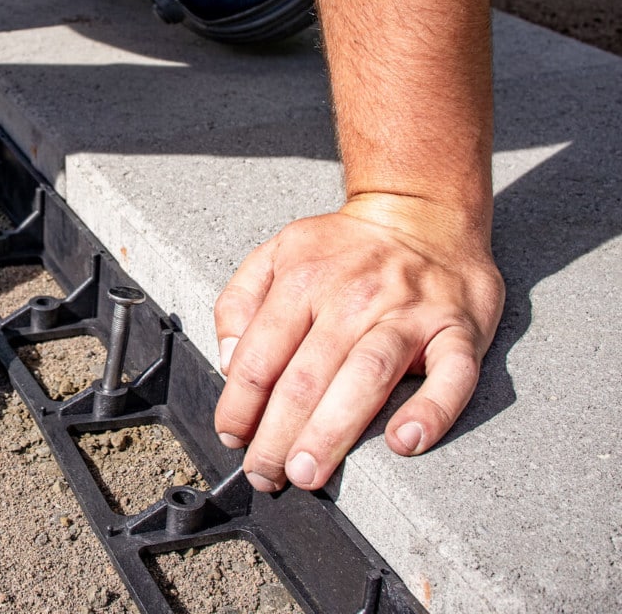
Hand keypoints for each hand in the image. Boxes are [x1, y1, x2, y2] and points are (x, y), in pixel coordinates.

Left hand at [212, 194, 503, 491]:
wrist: (422, 211)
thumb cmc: (343, 249)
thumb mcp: (275, 254)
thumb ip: (240, 303)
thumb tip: (229, 363)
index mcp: (301, 281)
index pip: (260, 356)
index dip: (240, 404)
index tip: (233, 437)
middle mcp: (352, 296)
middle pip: (306, 376)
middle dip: (277, 434)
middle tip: (266, 473)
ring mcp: (407, 312)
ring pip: (366, 377)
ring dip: (332, 431)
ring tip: (308, 472)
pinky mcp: (457, 328)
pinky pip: (452, 374)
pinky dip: (432, 410)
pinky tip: (407, 442)